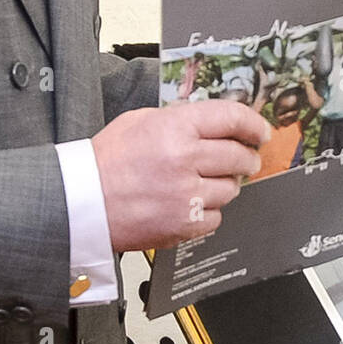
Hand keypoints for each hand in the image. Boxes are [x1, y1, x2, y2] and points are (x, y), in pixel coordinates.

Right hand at [91, 100, 268, 253]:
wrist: (82, 202)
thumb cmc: (105, 162)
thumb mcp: (140, 121)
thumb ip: (180, 120)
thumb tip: (214, 123)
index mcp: (175, 128)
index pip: (232, 119)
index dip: (253, 124)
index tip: (260, 131)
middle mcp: (185, 160)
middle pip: (239, 156)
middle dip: (247, 157)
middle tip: (245, 159)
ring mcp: (187, 195)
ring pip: (232, 188)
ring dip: (226, 184)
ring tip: (205, 182)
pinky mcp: (184, 224)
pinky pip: (216, 217)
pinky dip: (209, 211)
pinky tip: (191, 203)